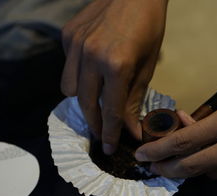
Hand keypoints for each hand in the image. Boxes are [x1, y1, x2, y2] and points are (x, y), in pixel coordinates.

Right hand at [61, 0, 167, 153]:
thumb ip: (134, 99)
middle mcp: (91, 55)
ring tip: (98, 103)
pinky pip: (67, 67)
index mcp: (117, 64)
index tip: (110, 149)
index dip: (111, 134)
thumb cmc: (148, 26)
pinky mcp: (67, 36)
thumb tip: (130, 128)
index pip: (111, 110)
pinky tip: (91, 71)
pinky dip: (78, 76)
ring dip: (83, 101)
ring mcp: (75, 44)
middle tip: (103, 135)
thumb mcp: (147, 65)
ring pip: (69, 89)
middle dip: (94, 124)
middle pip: (85, 104)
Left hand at [135, 85, 216, 189]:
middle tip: (153, 166)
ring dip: (197, 167)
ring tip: (201, 152)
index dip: (157, 150)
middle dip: (165, 168)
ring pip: (207, 175)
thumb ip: (209, 118)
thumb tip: (185, 126)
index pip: (183, 142)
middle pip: (188, 167)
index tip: (142, 154)